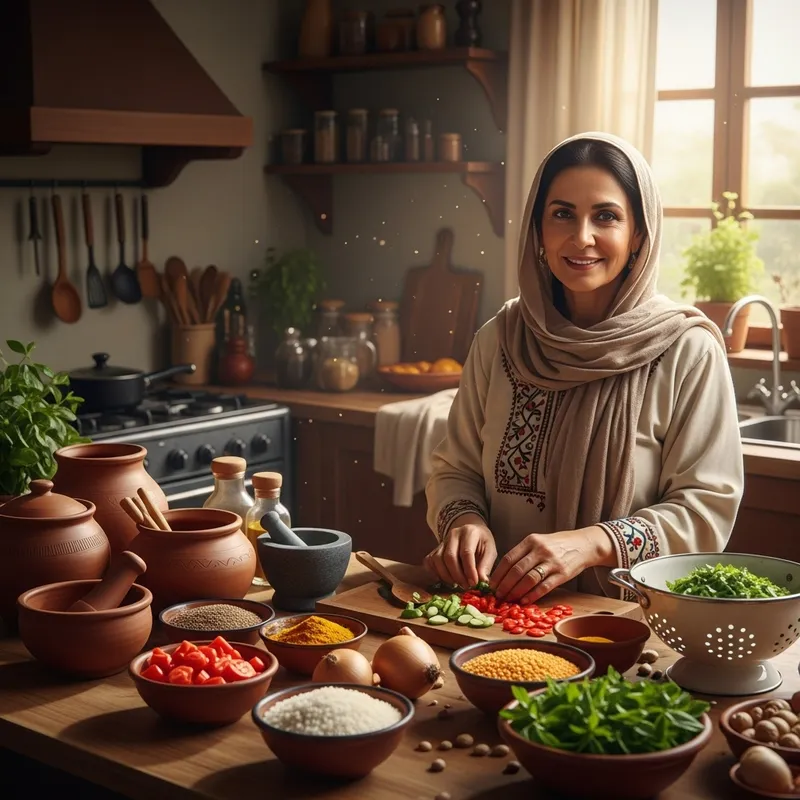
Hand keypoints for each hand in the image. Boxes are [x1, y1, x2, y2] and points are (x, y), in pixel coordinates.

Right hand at [424, 514, 496, 589]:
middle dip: (457, 575)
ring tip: (457, 584)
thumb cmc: (483, 544)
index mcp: (469, 533)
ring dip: (446, 576)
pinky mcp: (436, 548)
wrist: (473, 532)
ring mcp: (442, 541)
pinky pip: (430, 561)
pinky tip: (446, 579)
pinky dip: (435, 573)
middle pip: (449, 556)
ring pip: (437, 560)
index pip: (466, 553)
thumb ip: (485, 565)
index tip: (474, 583)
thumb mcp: (490, 551)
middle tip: (466, 586)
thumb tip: (482, 582)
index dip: (469, 570)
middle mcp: (453, 534)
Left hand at [490, 526, 613, 603]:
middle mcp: (540, 550)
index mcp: (531, 540)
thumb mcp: (539, 541)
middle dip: (504, 585)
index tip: (491, 585)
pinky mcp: (562, 574)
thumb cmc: (558, 544)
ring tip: (508, 599)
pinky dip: (532, 595)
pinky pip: (544, 587)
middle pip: (516, 570)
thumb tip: (504, 572)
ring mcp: (552, 562)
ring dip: (516, 592)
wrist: (584, 544)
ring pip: (528, 579)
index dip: (498, 574)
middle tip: (497, 595)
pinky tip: (524, 601)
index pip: (509, 558)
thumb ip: (523, 553)